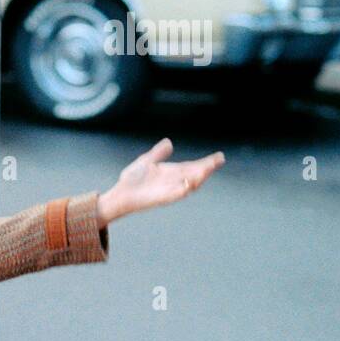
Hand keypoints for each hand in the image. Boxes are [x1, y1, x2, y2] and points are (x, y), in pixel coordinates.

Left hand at [97, 138, 224, 226]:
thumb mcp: (146, 161)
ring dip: (200, 177)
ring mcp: (170, 190)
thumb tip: (169, 142)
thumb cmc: (132, 180)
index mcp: (171, 172)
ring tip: (209, 168)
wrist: (120, 194)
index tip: (219, 156)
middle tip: (218, 160)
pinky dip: (184, 188)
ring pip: (190, 184)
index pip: (192, 166)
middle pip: (195, 174)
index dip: (206, 162)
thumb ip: (158, 153)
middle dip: (207, 168)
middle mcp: (174, 181)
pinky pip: (177, 194)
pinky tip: (190, 181)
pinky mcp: (163, 198)